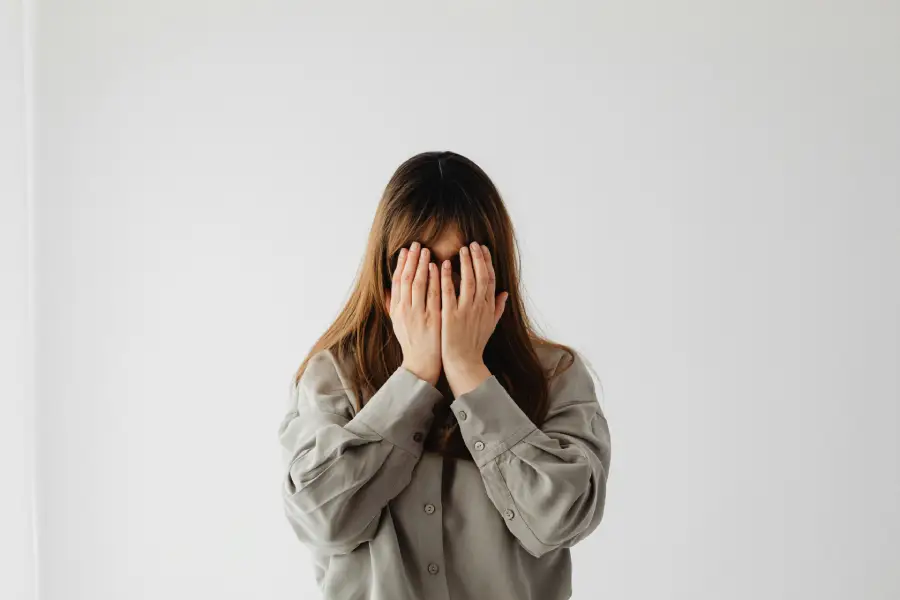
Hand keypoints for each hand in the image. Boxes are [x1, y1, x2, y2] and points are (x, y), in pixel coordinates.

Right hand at [388, 241, 441, 386]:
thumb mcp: (397, 323)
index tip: (405, 250)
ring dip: (423, 266)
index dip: (401, 264)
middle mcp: (406, 310)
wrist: (422, 363)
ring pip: (419, 285)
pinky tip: (438, 268)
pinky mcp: (433, 320)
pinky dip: (434, 280)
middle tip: (417, 244)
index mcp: (397, 310)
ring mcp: (419, 315)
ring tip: (426, 251)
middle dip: (412, 260)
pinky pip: (434, 295)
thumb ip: (393, 304)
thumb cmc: (412, 341)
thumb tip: (386, 288)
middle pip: (407, 279)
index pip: (397, 281)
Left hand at [440, 241, 508, 393]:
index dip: (486, 262)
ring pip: (468, 281)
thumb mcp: (491, 325)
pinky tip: (441, 264)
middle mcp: (480, 306)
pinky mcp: (451, 316)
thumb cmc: (475, 344)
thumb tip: (505, 294)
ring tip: (461, 250)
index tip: (482, 248)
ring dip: (465, 263)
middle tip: (471, 244)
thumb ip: (498, 308)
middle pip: (481, 276)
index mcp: (489, 307)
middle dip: (477, 258)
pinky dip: (445, 277)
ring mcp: (466, 311)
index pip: (490, 278)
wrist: (464, 363)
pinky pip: (448, 292)